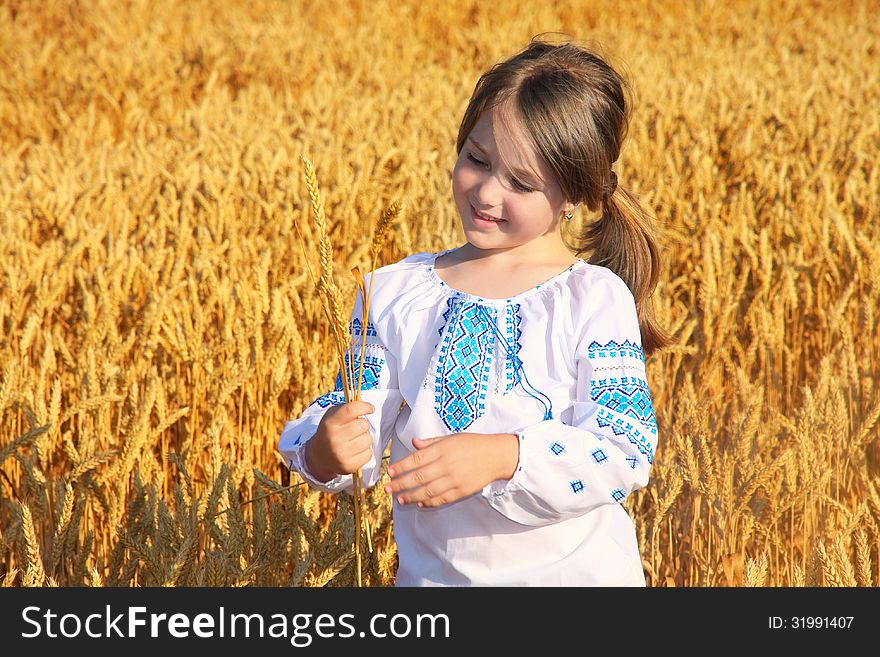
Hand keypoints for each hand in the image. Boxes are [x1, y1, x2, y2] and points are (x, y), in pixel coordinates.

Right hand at [307, 399, 375, 481]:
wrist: (318, 457)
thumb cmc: (330, 432)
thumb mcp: (332, 417)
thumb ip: (346, 409)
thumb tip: (366, 407)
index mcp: (330, 423)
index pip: (351, 410)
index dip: (364, 407)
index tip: (370, 408)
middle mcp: (334, 439)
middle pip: (363, 424)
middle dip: (363, 424)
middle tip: (356, 428)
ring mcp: (341, 454)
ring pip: (368, 439)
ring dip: (365, 438)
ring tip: (355, 440)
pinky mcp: (348, 466)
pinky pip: (369, 454)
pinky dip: (365, 451)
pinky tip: (355, 451)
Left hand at [384, 432, 518, 508]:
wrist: (497, 456)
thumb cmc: (473, 444)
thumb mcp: (452, 438)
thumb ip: (431, 442)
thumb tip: (414, 443)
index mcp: (442, 449)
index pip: (416, 459)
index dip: (401, 467)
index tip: (390, 472)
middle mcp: (446, 465)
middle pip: (418, 477)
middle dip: (400, 484)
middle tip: (388, 488)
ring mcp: (454, 480)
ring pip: (428, 492)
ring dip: (412, 497)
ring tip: (401, 499)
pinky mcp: (461, 491)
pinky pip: (442, 499)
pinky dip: (429, 503)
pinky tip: (420, 504)